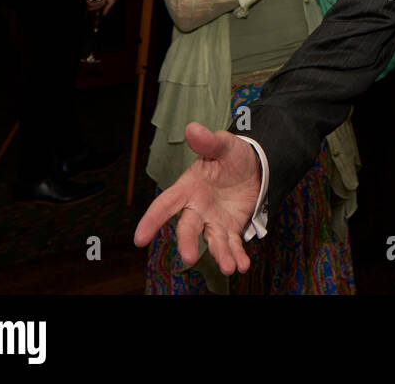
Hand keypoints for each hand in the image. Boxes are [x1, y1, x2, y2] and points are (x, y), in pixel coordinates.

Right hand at [133, 123, 261, 274]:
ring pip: (212, 241)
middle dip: (187, 243)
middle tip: (189, 258)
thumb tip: (192, 128)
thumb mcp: (223, 144)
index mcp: (188, 188)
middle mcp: (197, 208)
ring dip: (219, 254)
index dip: (151, 221)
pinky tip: (241, 264)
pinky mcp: (231, 228)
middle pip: (188, 228)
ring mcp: (214, 220)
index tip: (139, 239)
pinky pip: (232, 244)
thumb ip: (208, 141)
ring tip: (228, 266)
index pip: (165, 205)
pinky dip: (236, 255)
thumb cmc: (231, 155)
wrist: (255, 166)